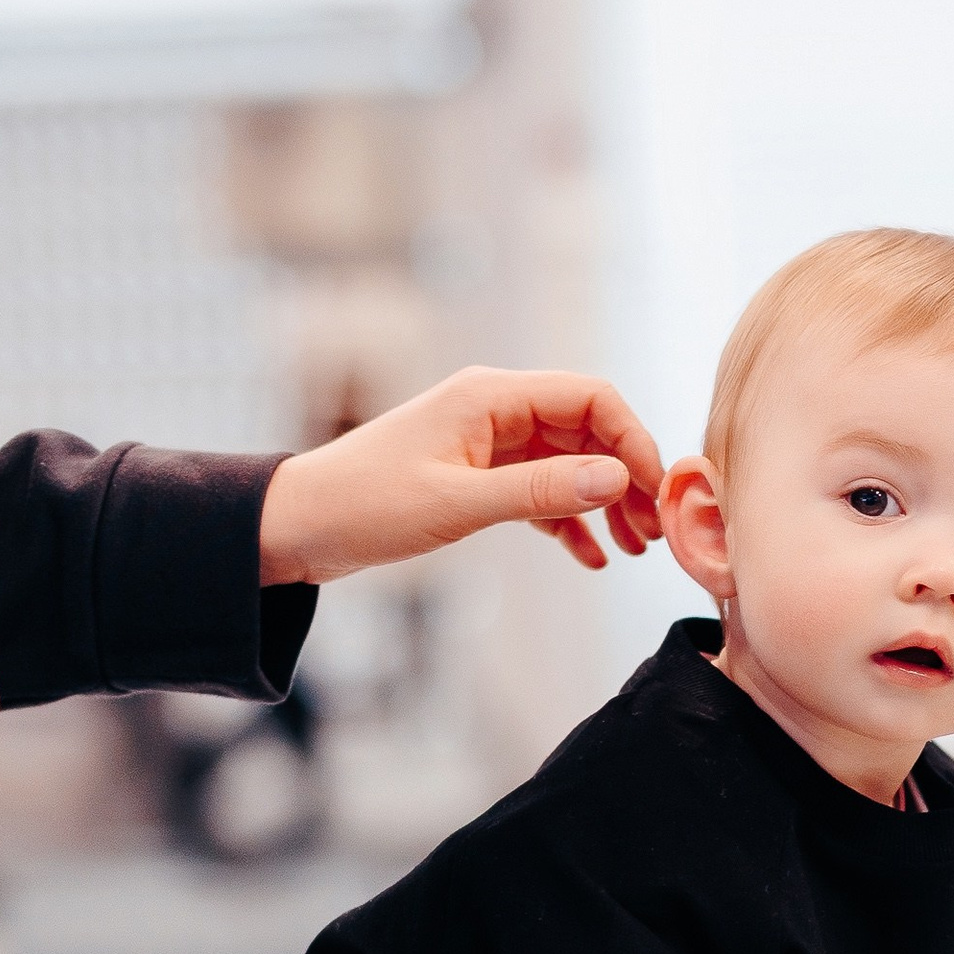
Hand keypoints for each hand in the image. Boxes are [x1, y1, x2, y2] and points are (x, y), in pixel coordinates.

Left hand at [257, 367, 665, 583]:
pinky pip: (540, 492)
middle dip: (625, 478)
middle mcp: (495, 410)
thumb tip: (616, 479)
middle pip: (588, 430)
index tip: (654, 492)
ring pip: (569, 464)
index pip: (591, 397)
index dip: (632, 440)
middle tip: (652, 532)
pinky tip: (590, 558)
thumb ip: (542, 492)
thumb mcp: (459, 503)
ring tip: (630, 548)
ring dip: (603, 503)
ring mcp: (488, 443)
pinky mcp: (477, 477)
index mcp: (491, 395)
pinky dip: (568, 521)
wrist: (299, 526)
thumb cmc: (365, 504)